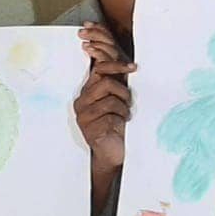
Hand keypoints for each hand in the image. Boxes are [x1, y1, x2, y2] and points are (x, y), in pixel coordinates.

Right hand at [74, 24, 134, 172]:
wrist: (114, 153)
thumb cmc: (118, 126)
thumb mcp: (118, 101)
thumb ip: (118, 83)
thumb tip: (128, 62)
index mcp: (87, 91)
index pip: (98, 69)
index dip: (116, 64)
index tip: (134, 67)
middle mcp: (81, 101)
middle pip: (104, 82)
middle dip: (123, 91)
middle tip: (129, 102)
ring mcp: (83, 115)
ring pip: (109, 99)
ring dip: (123, 107)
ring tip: (125, 116)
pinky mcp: (88, 129)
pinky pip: (110, 116)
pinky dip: (121, 119)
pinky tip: (121, 126)